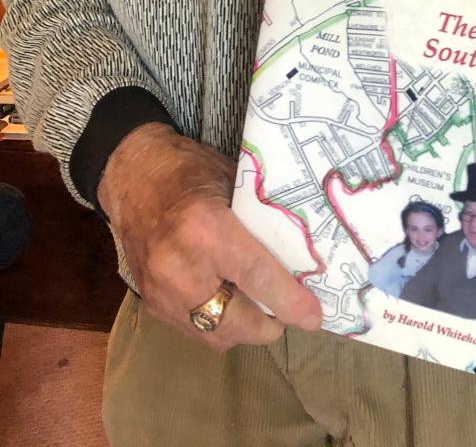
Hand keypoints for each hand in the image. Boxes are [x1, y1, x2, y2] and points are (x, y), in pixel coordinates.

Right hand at [98, 123, 323, 350]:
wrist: (131, 176)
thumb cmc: (188, 170)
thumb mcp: (233, 181)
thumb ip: (261, 220)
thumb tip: (300, 252)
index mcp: (205, 229)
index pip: (256, 276)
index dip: (289, 301)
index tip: (313, 316)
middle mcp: (180, 268)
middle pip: (236, 322)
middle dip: (268, 326)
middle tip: (288, 312)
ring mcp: (161, 292)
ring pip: (215, 336)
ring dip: (243, 328)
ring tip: (261, 307)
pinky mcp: (150, 305)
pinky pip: (193, 330)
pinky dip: (217, 323)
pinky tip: (229, 300)